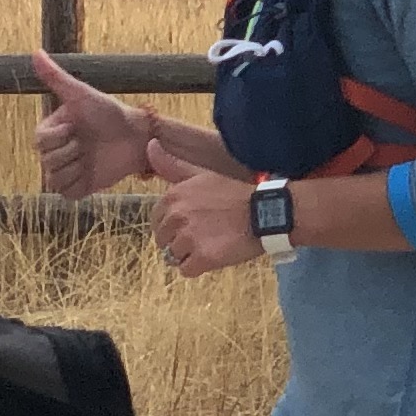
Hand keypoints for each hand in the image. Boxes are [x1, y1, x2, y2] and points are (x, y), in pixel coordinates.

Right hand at [27, 47, 155, 197]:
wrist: (135, 136)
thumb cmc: (108, 111)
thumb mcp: (80, 93)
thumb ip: (55, 77)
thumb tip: (35, 52)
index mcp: (51, 131)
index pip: (40, 142)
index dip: (59, 137)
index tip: (75, 127)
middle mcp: (55, 153)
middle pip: (46, 162)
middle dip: (70, 152)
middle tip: (86, 142)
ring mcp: (67, 171)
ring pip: (54, 180)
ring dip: (75, 168)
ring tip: (89, 156)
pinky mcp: (79, 188)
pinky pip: (67, 193)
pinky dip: (79, 183)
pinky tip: (92, 171)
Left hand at [147, 136, 259, 274]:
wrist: (265, 213)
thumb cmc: (234, 194)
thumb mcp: (201, 174)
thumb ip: (172, 165)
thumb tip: (150, 144)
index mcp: (172, 197)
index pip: (157, 222)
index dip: (173, 226)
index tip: (193, 224)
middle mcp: (176, 216)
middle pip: (163, 241)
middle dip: (180, 241)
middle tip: (205, 235)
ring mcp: (189, 238)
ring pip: (174, 256)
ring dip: (190, 254)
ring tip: (212, 243)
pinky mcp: (203, 257)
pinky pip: (186, 270)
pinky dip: (198, 267)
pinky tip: (214, 255)